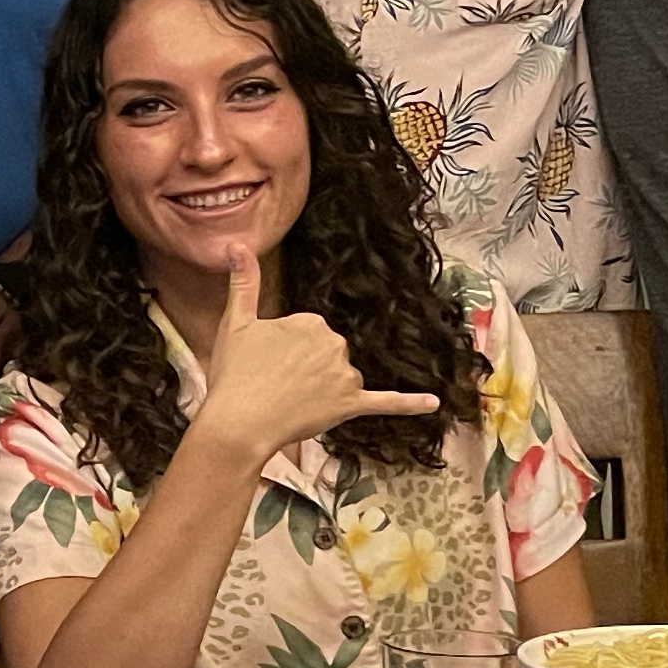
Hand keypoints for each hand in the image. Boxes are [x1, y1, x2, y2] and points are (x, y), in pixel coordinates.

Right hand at [188, 251, 438, 468]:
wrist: (240, 423)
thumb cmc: (235, 375)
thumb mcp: (236, 323)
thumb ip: (244, 282)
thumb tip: (237, 244)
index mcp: (311, 321)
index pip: (307, 333)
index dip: (285, 351)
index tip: (265, 364)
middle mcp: (335, 343)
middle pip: (328, 354)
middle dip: (307, 369)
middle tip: (275, 384)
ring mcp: (345, 375)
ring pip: (342, 378)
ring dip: (324, 390)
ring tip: (290, 403)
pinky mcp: (351, 405)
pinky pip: (386, 401)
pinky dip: (409, 404)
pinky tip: (432, 403)